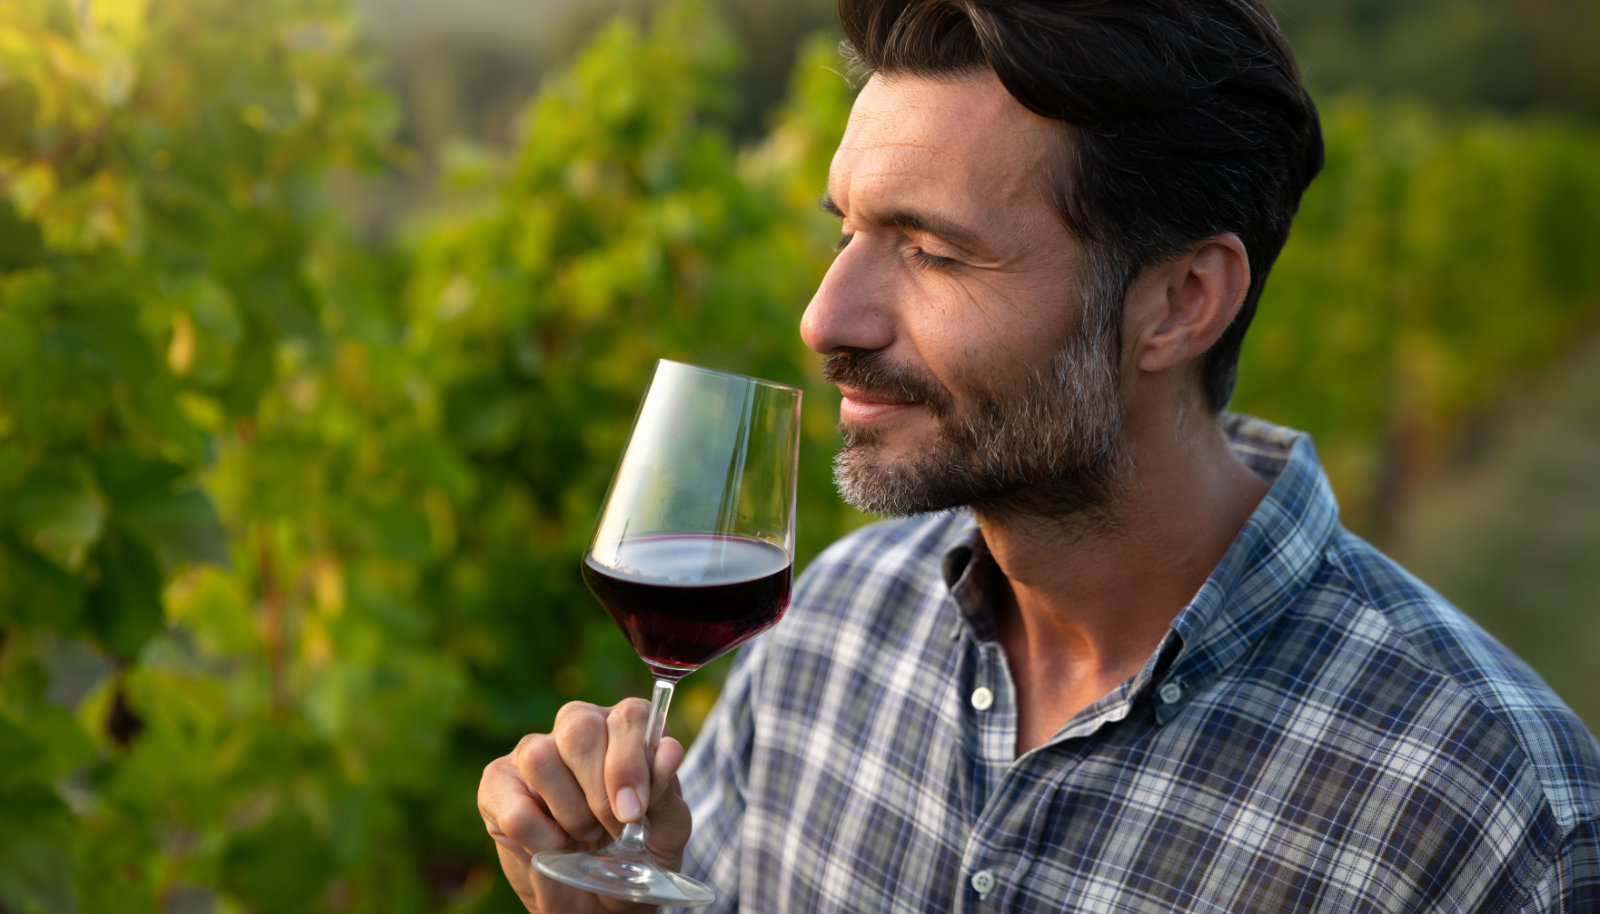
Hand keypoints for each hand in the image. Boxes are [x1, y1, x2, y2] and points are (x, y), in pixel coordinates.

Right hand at [478, 698, 691, 912]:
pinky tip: (556, 846)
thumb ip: (667, 794)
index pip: (630, 716)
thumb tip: (669, 750)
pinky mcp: (498, 784)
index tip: (634, 810)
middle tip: (613, 827)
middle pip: (579, 727)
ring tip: (585, 834)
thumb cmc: (638, 856)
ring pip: (540, 758)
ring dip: (571, 812)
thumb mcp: (666, 834)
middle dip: (599, 787)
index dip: (631, 760)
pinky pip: (514, 806)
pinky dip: (540, 838)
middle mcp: (579, 728)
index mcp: (627, 729)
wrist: (600, 903)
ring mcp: (533, 752)